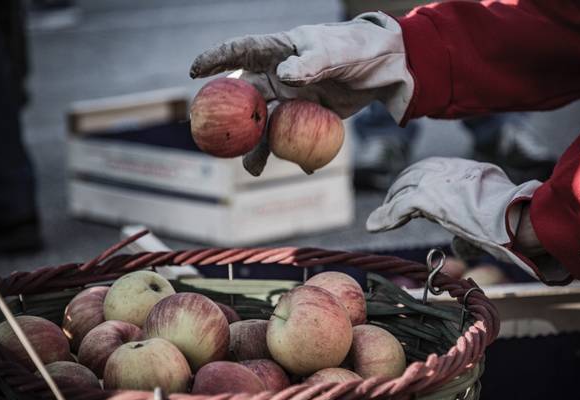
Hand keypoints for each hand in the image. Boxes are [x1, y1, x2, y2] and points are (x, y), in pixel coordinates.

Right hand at [190, 12, 413, 175]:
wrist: (385, 68)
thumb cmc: (360, 48)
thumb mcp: (339, 51)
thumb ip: (313, 61)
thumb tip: (284, 74)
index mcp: (280, 50)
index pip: (241, 51)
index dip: (215, 60)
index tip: (194, 73)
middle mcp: (278, 75)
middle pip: (245, 98)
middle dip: (227, 118)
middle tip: (213, 138)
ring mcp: (290, 98)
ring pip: (266, 124)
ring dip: (259, 147)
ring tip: (255, 170)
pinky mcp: (306, 117)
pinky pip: (294, 138)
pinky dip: (297, 154)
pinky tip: (306, 167)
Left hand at [366, 157, 568, 283]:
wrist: (519, 218)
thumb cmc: (515, 224)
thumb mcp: (493, 219)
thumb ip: (471, 229)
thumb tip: (459, 244)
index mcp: (470, 172)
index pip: (436, 170)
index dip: (420, 182)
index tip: (412, 195)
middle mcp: (453, 171)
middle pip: (416, 174)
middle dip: (401, 188)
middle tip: (390, 205)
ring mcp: (439, 182)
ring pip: (405, 187)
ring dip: (391, 202)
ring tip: (379, 219)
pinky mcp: (429, 198)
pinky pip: (401, 205)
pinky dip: (387, 215)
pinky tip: (376, 225)